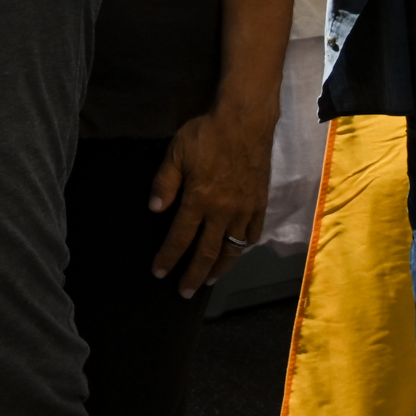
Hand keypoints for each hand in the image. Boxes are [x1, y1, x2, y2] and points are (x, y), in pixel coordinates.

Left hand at [148, 106, 271, 295]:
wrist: (244, 122)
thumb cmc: (206, 134)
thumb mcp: (176, 153)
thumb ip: (165, 182)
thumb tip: (155, 209)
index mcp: (199, 199)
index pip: (180, 237)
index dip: (168, 257)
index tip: (159, 272)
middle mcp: (223, 210)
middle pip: (207, 251)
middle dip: (193, 274)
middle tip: (184, 292)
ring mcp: (245, 209)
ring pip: (233, 248)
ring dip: (220, 267)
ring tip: (208, 281)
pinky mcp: (260, 203)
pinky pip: (253, 233)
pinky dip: (244, 248)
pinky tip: (236, 253)